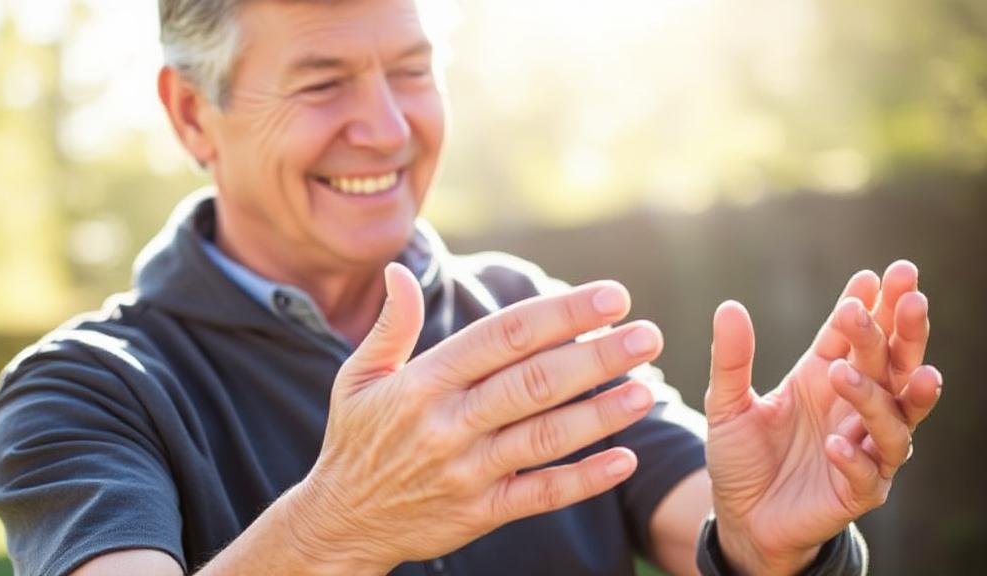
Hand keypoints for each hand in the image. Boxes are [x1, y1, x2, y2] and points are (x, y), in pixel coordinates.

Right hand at [286, 263, 662, 571]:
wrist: (341, 522)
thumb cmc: (357, 439)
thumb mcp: (359, 377)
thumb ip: (391, 325)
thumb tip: (399, 268)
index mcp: (424, 382)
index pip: (503, 337)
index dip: (560, 314)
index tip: (610, 297)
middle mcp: (448, 424)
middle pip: (534, 382)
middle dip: (596, 356)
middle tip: (648, 335)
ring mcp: (466, 472)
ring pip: (544, 437)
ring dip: (601, 413)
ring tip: (648, 388)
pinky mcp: (479, 514)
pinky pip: (539, 495)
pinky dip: (584, 479)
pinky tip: (624, 460)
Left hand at [704, 261, 941, 574]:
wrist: (740, 517)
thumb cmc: (741, 456)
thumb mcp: (726, 403)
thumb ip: (731, 359)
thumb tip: (728, 306)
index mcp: (825, 377)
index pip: (855, 337)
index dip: (870, 306)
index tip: (879, 275)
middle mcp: (853, 408)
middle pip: (893, 366)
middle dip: (905, 332)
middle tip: (910, 297)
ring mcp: (864, 450)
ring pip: (892, 419)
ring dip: (875, 395)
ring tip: (846, 374)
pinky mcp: (857, 492)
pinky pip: (867, 474)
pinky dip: (854, 458)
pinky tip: (835, 444)